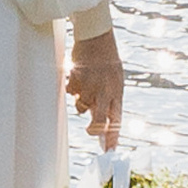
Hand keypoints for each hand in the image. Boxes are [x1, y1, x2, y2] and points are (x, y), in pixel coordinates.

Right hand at [65, 24, 122, 153]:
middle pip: (99, 122)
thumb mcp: (114, 79)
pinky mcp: (76, 79)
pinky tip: (78, 76)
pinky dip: (72, 88)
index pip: (116, 121)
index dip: (112, 138)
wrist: (96, 36)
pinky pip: (70, 93)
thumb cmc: (107, 59)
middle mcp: (105, 92)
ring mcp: (90, 86)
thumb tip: (102, 121)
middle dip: (94, 130)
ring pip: (80, 107)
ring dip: (81, 101)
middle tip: (90, 131)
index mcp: (117, 92)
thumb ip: (109, 98)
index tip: (109, 152)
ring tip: (85, 85)